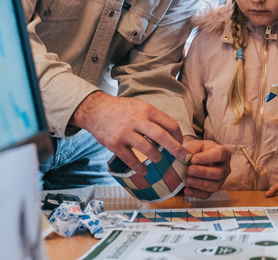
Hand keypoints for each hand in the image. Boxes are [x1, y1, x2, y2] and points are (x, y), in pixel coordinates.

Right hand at [71, 91, 185, 175]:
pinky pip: (131, 159)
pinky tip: (144, 170)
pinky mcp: (115, 144)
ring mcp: (125, 133)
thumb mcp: (139, 106)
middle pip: (162, 136)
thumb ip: (153, 118)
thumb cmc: (121, 109)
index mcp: (146, 109)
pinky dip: (140, 167)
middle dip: (175, 149)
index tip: (180, 143)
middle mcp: (137, 120)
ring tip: (157, 159)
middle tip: (182, 157)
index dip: (178, 136)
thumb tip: (171, 134)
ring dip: (156, 157)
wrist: (95, 110)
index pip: (170, 124)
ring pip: (148, 149)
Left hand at [183, 137, 231, 198]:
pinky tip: (187, 189)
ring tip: (187, 180)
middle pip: (218, 173)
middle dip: (202, 173)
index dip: (206, 158)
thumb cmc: (199, 150)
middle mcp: (225, 168)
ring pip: (214, 186)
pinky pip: (207, 195)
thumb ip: (191, 149)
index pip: (219, 155)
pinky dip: (196, 193)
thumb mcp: (196, 145)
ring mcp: (221, 180)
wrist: (197, 158)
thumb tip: (184, 157)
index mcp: (223, 153)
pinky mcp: (213, 189)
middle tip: (189, 170)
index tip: (193, 159)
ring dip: (199, 184)